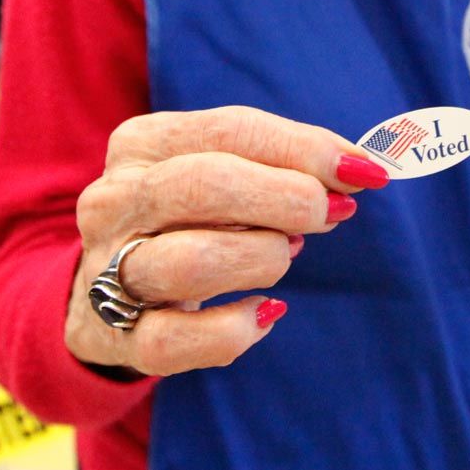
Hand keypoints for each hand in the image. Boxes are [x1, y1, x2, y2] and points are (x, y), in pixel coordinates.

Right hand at [66, 106, 389, 376]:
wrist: (105, 292)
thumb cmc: (191, 221)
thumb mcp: (228, 173)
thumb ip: (289, 165)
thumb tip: (360, 172)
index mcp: (143, 144)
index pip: (231, 130)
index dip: (306, 150)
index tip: (364, 172)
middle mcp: (115, 200)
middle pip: (205, 186)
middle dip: (286, 199)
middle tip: (331, 213)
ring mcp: (107, 269)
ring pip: (191, 262)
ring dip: (261, 259)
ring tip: (285, 255)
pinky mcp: (114, 334)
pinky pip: (177, 339)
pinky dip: (234, 329)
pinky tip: (265, 312)